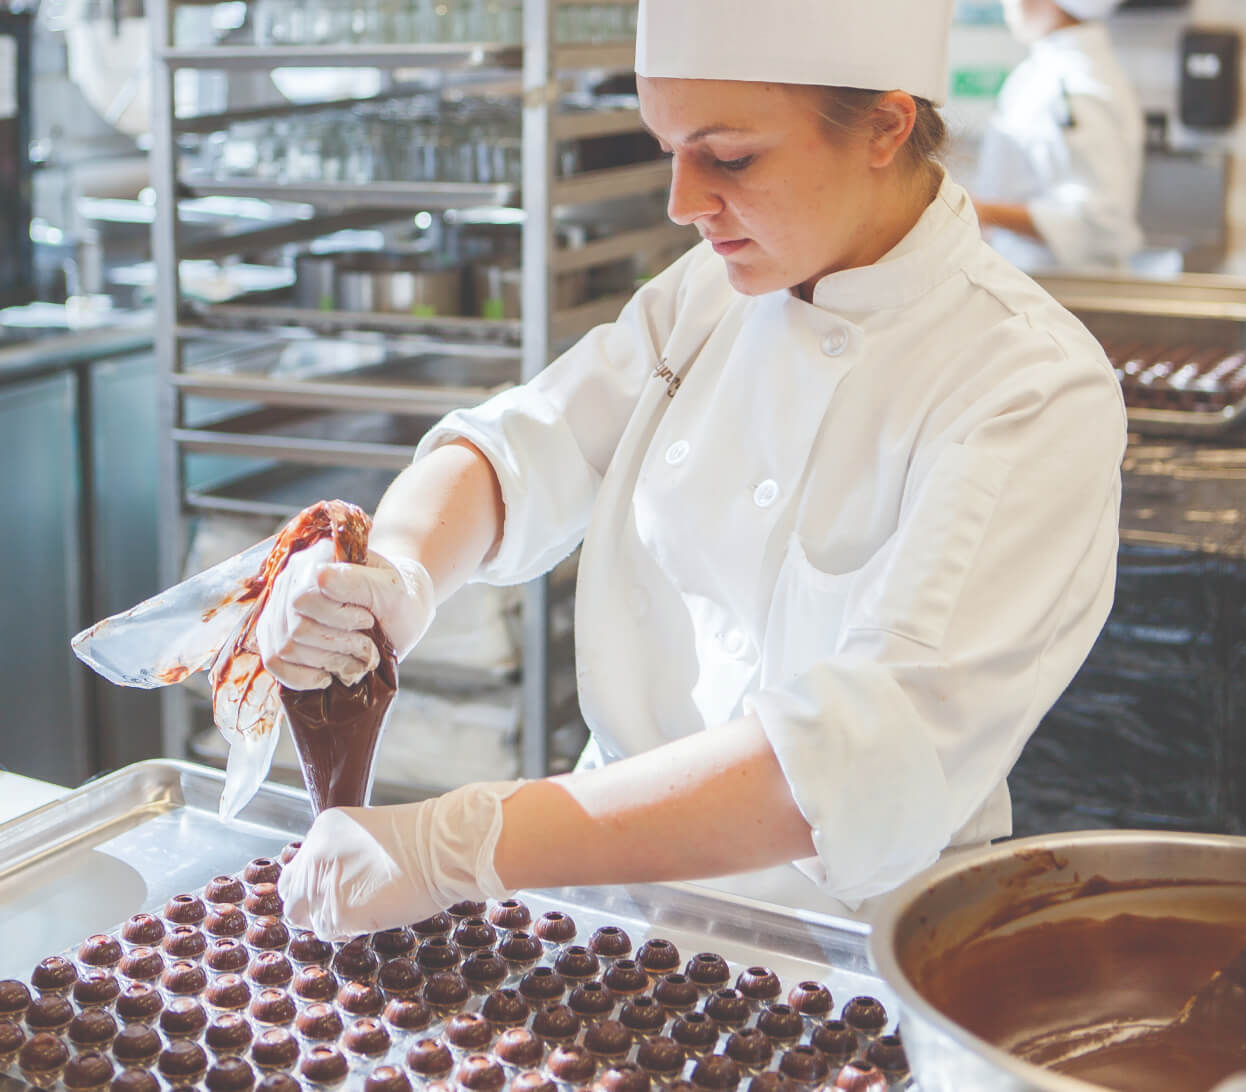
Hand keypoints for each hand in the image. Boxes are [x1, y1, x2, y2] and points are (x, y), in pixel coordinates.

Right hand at [257, 539, 435, 689]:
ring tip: (355, 659)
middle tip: (367, 647)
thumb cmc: (398, 601)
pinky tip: (328, 674)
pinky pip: (273, 663)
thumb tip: (320, 578)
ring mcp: (279, 609)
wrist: (399, 618)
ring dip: (329, 662)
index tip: (367, 622)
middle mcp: (291, 580)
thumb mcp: (392, 590)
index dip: (339, 618)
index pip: (305, 597)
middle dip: (339, 645)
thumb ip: (360, 581)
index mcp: (317, 558)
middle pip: (296, 628)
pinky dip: (304, 677)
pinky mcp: (275, 637)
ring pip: (285, 648)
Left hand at [277, 780, 522, 939]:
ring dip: (331, 919)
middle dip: (312, 904)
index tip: (335, 889)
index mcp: (323, 829)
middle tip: (343, 906)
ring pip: (307, 917)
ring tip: (364, 908)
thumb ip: (343, 854)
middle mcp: (315, 854)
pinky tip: (372, 915)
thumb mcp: (370, 835)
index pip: (297, 868)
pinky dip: (348, 929)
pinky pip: (330, 931)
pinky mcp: (337, 912)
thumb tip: (339, 880)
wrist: (445, 847)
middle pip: (291, 895)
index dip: (315, 884)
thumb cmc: (424, 840)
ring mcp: (323, 884)